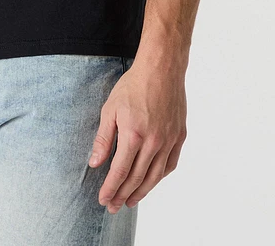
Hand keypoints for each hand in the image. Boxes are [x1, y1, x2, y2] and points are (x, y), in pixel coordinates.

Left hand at [87, 56, 187, 212]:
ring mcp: (168, 141)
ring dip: (141, 192)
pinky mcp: (179, 136)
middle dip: (123, 195)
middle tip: (114, 206)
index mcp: (134, 136)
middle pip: (137, 178)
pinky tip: (151, 181)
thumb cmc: (133, 86)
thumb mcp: (110, 109)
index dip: (110, 188)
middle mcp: (153, 143)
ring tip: (130, 201)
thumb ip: (104, 139)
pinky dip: (159, 177)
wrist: (161, 69)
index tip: (103, 199)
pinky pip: (170, 165)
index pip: (119, 172)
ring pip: (155, 176)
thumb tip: (95, 163)